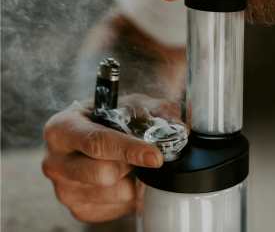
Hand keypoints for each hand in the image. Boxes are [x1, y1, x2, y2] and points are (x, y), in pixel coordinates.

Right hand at [42, 94, 188, 221]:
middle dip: (132, 165)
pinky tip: (124, 177)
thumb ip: (157, 110)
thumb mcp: (131, 103)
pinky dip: (128, 195)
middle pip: (104, 173)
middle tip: (142, 155)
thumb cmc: (109, 116)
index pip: (96, 142)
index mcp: (62, 128)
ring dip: (133, 180)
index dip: (128, 150)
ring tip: (131, 164)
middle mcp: (55, 160)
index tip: (156, 157)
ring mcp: (63, 188)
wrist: (93, 132)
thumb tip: (180, 130)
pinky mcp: (77, 208)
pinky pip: (114, 209)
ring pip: (114, 194)